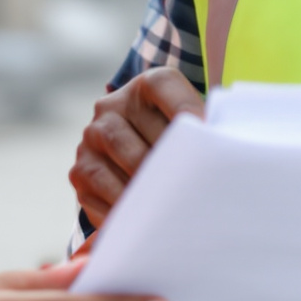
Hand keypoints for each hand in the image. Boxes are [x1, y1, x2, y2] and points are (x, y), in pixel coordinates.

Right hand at [71, 67, 205, 225]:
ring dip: (157, 185)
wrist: (134, 155)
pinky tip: (151, 215)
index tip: (209, 141)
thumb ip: (204, 129)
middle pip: (148, 133)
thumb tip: (219, 144)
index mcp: (145, 85)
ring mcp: (92, 138)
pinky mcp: (80, 171)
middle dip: (177, 162)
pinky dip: (132, 205)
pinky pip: (107, 191)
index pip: (163, 86)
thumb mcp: (189, 124)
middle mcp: (112, 106)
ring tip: (179, 203)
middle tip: (199, 185)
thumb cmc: (176, 141)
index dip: (189, 111)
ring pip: (129, 162)